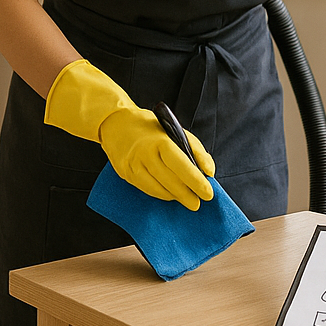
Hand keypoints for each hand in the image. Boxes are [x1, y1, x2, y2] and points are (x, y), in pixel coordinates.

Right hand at [100, 109, 214, 209]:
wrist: (116, 123)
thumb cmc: (150, 128)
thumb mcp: (176, 131)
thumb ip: (196, 150)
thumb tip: (209, 171)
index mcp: (160, 141)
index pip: (181, 165)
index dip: (195, 181)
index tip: (208, 193)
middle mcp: (145, 154)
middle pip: (170, 180)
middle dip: (187, 194)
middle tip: (198, 203)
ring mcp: (134, 165)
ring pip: (158, 188)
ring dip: (175, 197)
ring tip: (188, 200)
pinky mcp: (126, 174)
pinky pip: (147, 189)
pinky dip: (162, 194)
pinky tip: (171, 195)